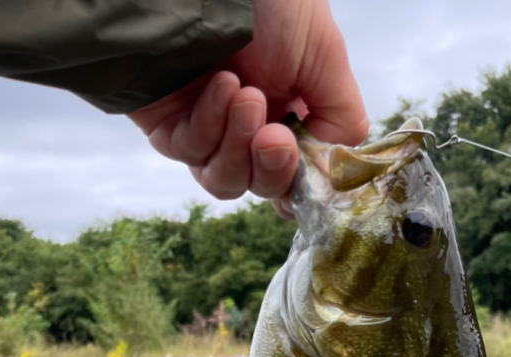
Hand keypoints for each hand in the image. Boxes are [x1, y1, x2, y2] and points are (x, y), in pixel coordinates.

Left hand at [128, 0, 367, 212]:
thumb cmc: (271, 4)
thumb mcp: (326, 56)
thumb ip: (341, 117)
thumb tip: (334, 164)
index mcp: (287, 112)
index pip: (294, 176)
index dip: (301, 181)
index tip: (308, 164)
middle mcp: (247, 125)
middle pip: (262, 184)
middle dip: (273, 169)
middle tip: (275, 137)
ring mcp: (207, 129)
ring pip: (226, 180)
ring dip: (240, 146)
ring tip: (247, 98)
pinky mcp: (169, 126)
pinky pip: (193, 152)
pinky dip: (212, 123)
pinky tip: (221, 85)